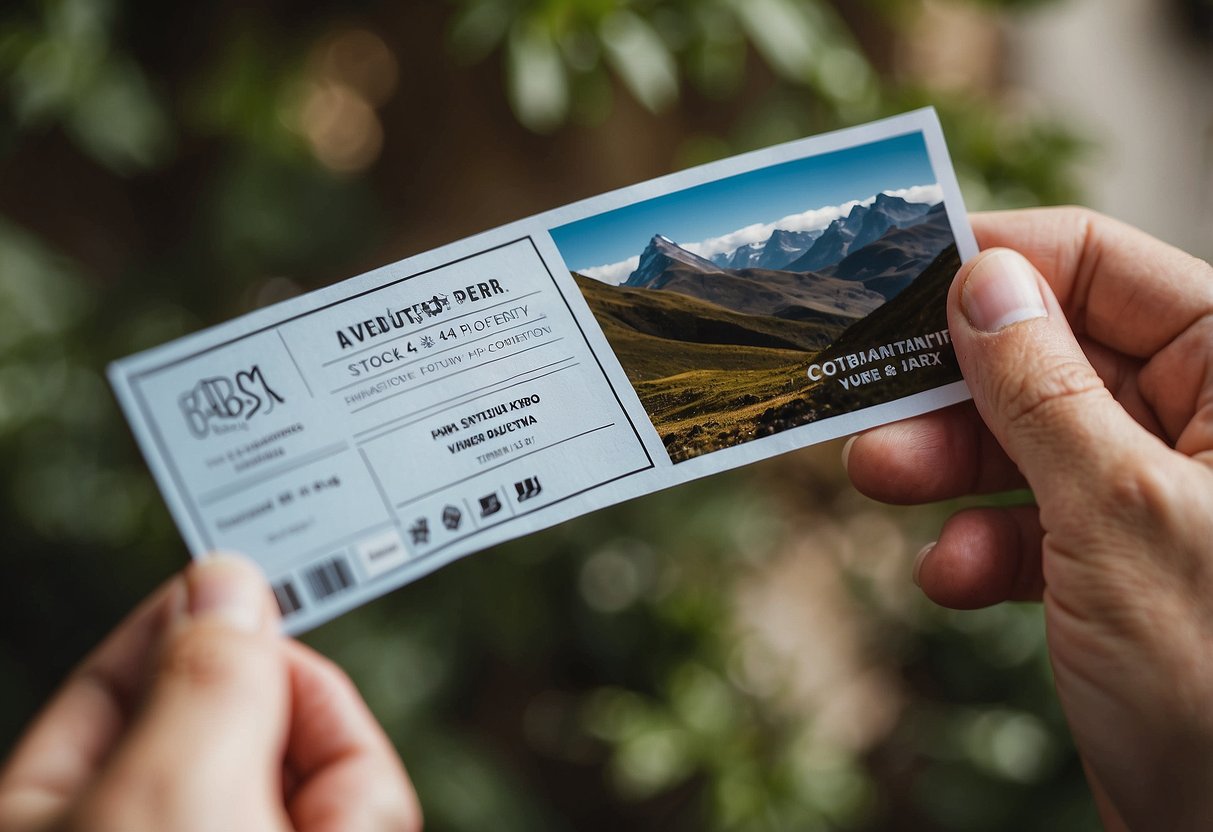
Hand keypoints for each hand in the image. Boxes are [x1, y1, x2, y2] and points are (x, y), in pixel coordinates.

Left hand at [0, 555, 421, 831]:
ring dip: (350, 798)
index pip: (122, 676)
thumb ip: (206, 676)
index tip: (270, 585)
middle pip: (247, 712)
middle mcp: (147, 825)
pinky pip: (360, 812)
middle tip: (316, 770)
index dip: (197, 625)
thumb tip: (226, 578)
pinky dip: (369, 821)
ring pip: (320, 766)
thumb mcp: (175, 798)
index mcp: (58, 814)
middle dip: (305, 728)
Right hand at [845, 208, 1212, 830]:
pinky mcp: (1124, 568)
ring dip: (948, 466)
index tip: (899, 276)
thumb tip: (982, 280)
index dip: (1000, 264)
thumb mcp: (1121, 514)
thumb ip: (1042, 389)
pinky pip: (1035, 525)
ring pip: (1029, 442)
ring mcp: (1161, 499)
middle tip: (865, 398)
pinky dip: (982, 545)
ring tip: (879, 482)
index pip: (1108, 270)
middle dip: (953, 385)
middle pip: (1051, 357)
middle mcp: (1207, 428)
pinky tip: (952, 578)